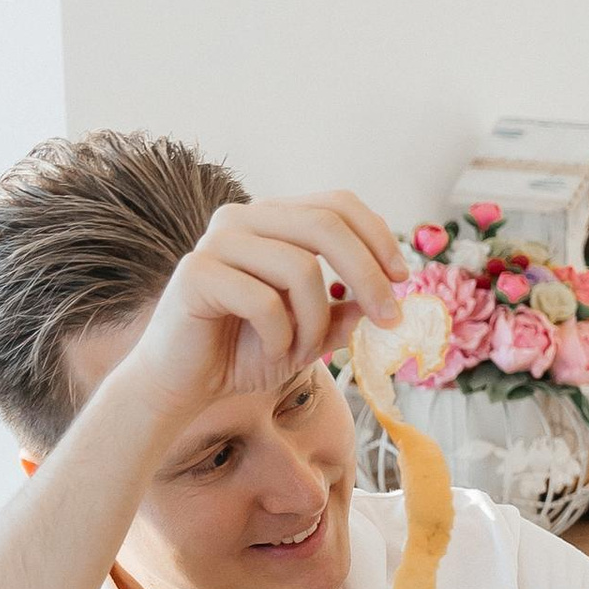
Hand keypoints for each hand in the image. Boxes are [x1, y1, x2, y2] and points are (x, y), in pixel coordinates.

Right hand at [112, 191, 405, 431]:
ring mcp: (217, 241)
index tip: (403, 279)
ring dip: (315, 322)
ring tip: (301, 350)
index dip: (377, 236)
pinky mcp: (196, 273)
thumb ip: (346, 310)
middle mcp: (244, 219)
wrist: (185, 385)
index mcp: (273, 220)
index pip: (336, 203)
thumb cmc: (247, 353)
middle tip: (391, 319)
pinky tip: (271, 351)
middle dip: (368, 275)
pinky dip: (281, 337)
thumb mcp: (312, 333)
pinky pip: (264, 300)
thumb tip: (388, 295)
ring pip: (300, 268)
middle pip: (326, 225)